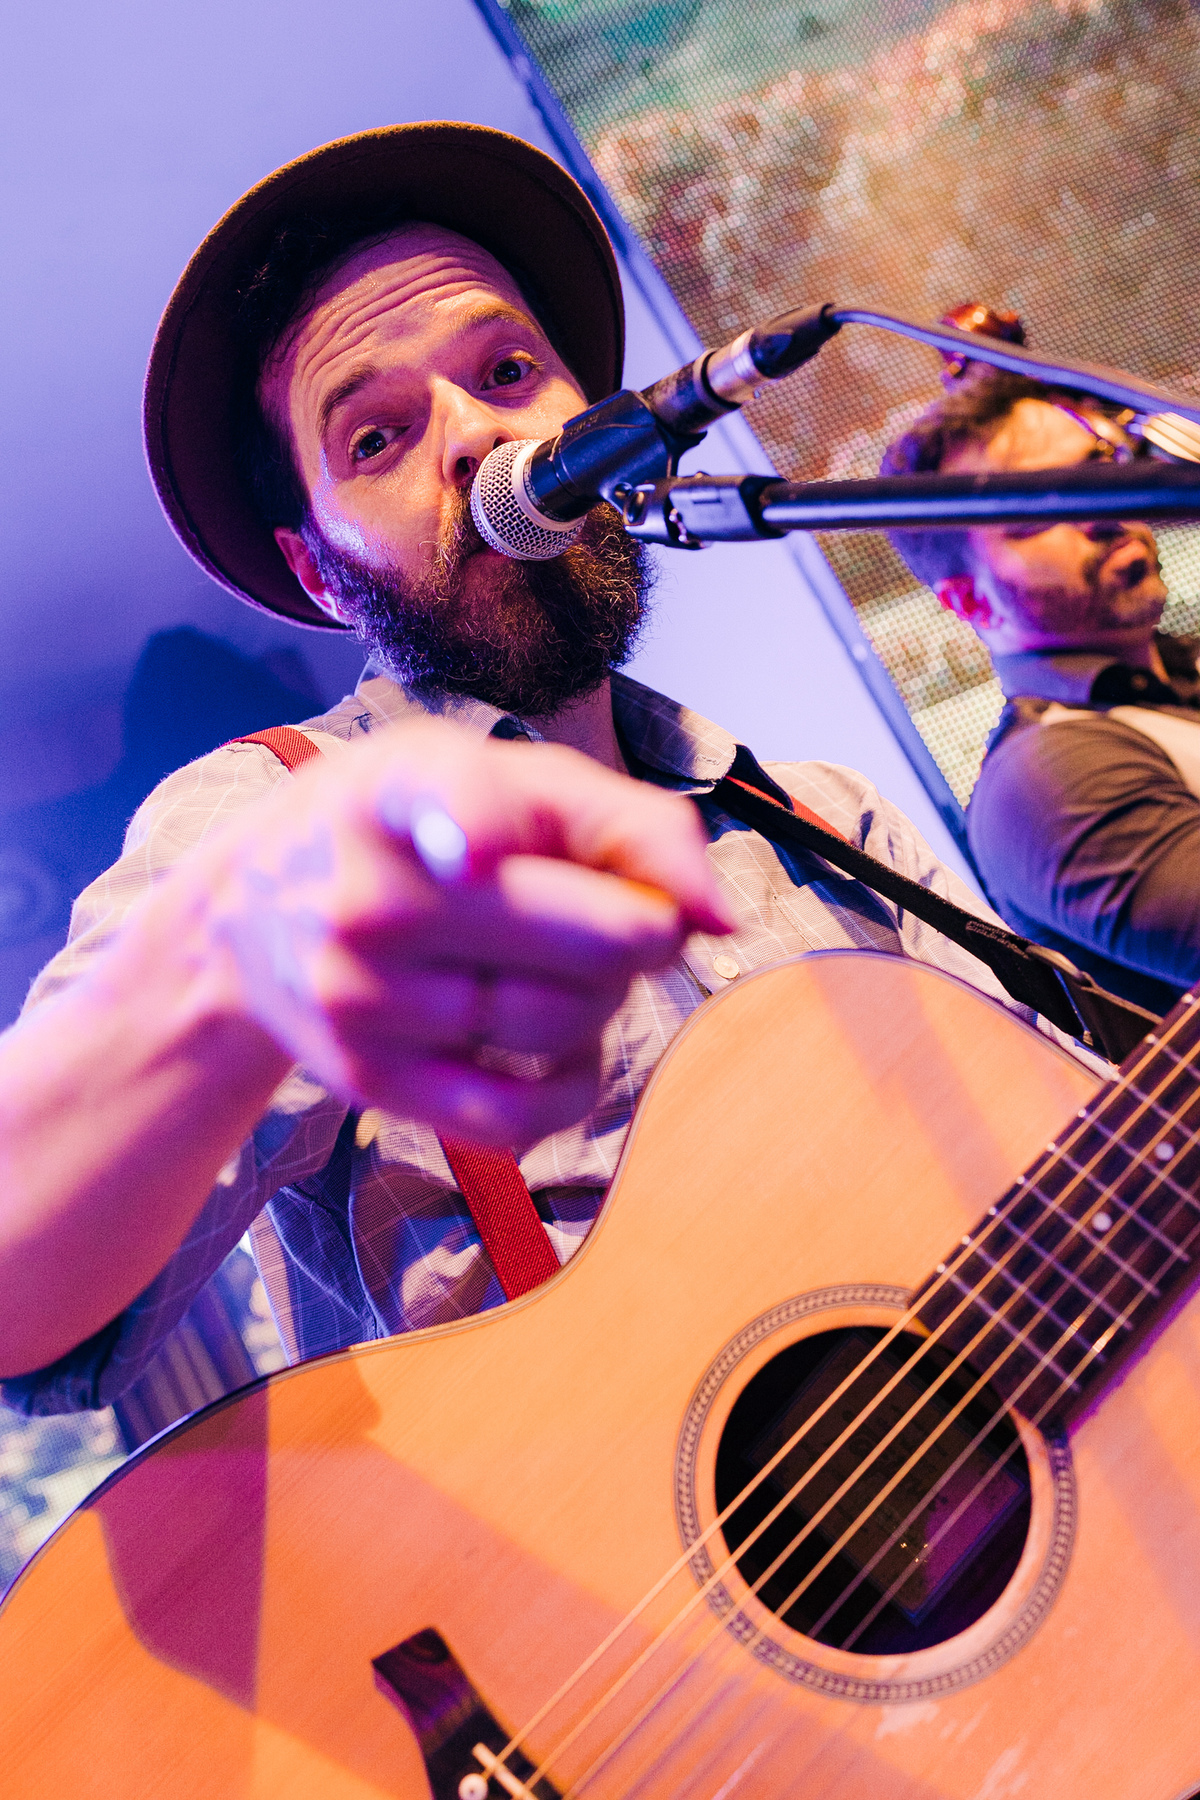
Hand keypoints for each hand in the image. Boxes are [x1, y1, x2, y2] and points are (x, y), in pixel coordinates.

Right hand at [207, 718, 731, 1144]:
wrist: (250, 916)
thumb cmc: (412, 829)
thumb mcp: (505, 778)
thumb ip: (631, 822)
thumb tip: (721, 918)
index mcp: (406, 790)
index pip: (451, 805)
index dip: (474, 826)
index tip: (480, 852)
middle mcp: (374, 896)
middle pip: (595, 941)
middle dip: (643, 933)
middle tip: (618, 915)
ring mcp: (364, 996)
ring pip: (568, 1024)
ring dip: (606, 1002)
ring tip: (565, 966)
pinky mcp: (372, 1079)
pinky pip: (522, 1114)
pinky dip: (573, 1084)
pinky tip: (560, 1045)